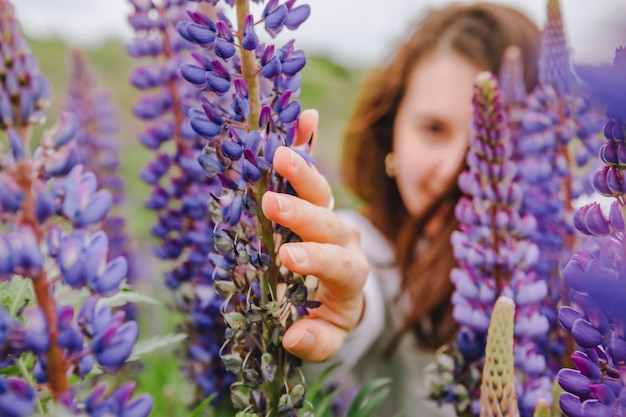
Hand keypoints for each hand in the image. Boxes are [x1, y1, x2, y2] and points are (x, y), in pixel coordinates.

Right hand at [261, 109, 368, 361]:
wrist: (340, 290)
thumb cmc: (329, 316)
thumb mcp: (328, 337)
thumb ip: (317, 341)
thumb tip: (295, 337)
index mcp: (350, 275)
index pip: (338, 264)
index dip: (316, 259)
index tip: (288, 257)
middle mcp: (345, 240)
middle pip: (330, 222)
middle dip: (302, 213)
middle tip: (273, 204)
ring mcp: (332, 215)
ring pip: (323, 191)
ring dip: (303, 171)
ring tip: (279, 152)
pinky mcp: (318, 201)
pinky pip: (315, 169)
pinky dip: (310, 144)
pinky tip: (305, 115)